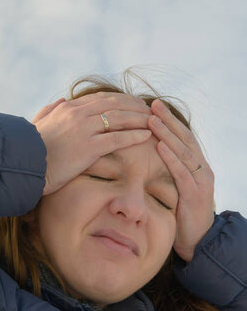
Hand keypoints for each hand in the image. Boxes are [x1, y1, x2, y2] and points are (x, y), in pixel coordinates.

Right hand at [31, 92, 152, 195]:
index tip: (132, 103)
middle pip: (114, 104)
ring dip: (139, 118)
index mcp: (66, 108)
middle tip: (149, 109)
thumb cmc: (29, 150)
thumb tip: (60, 101)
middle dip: (134, 106)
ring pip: (119, 119)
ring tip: (154, 121)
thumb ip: (49, 111)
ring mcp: (83, 129)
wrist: (24, 166)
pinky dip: (135, 135)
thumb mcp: (38, 123)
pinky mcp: (88, 147)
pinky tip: (147, 135)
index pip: (100, 98)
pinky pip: (118, 138)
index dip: (120, 100)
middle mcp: (77, 114)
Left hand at [148, 99, 214, 261]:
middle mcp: (201, 168)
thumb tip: (143, 150)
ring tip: (152, 120)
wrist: (196, 241)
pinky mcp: (196, 195)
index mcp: (195, 164)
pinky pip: (183, 173)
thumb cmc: (178, 211)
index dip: (167, 120)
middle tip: (152, 104)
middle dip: (167, 120)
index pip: (180, 136)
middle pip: (183, 138)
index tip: (151, 104)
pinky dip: (172, 158)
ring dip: (167, 134)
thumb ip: (163, 168)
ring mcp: (201, 180)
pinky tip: (160, 147)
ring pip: (184, 152)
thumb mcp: (170, 185)